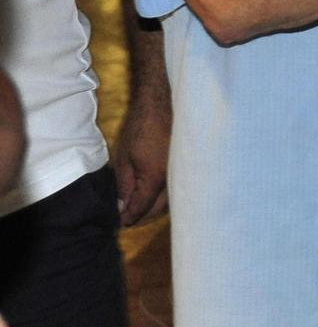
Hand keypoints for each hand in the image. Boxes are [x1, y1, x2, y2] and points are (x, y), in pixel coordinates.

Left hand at [113, 78, 169, 226]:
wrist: (163, 104)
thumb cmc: (140, 128)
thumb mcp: (124, 158)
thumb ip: (124, 185)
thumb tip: (122, 206)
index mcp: (155, 178)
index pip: (142, 207)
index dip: (130, 216)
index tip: (121, 222)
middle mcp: (174, 179)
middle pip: (160, 208)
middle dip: (144, 215)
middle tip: (130, 218)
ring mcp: (183, 171)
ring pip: (172, 200)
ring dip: (157, 207)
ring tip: (142, 208)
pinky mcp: (188, 165)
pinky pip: (178, 187)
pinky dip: (167, 195)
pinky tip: (158, 194)